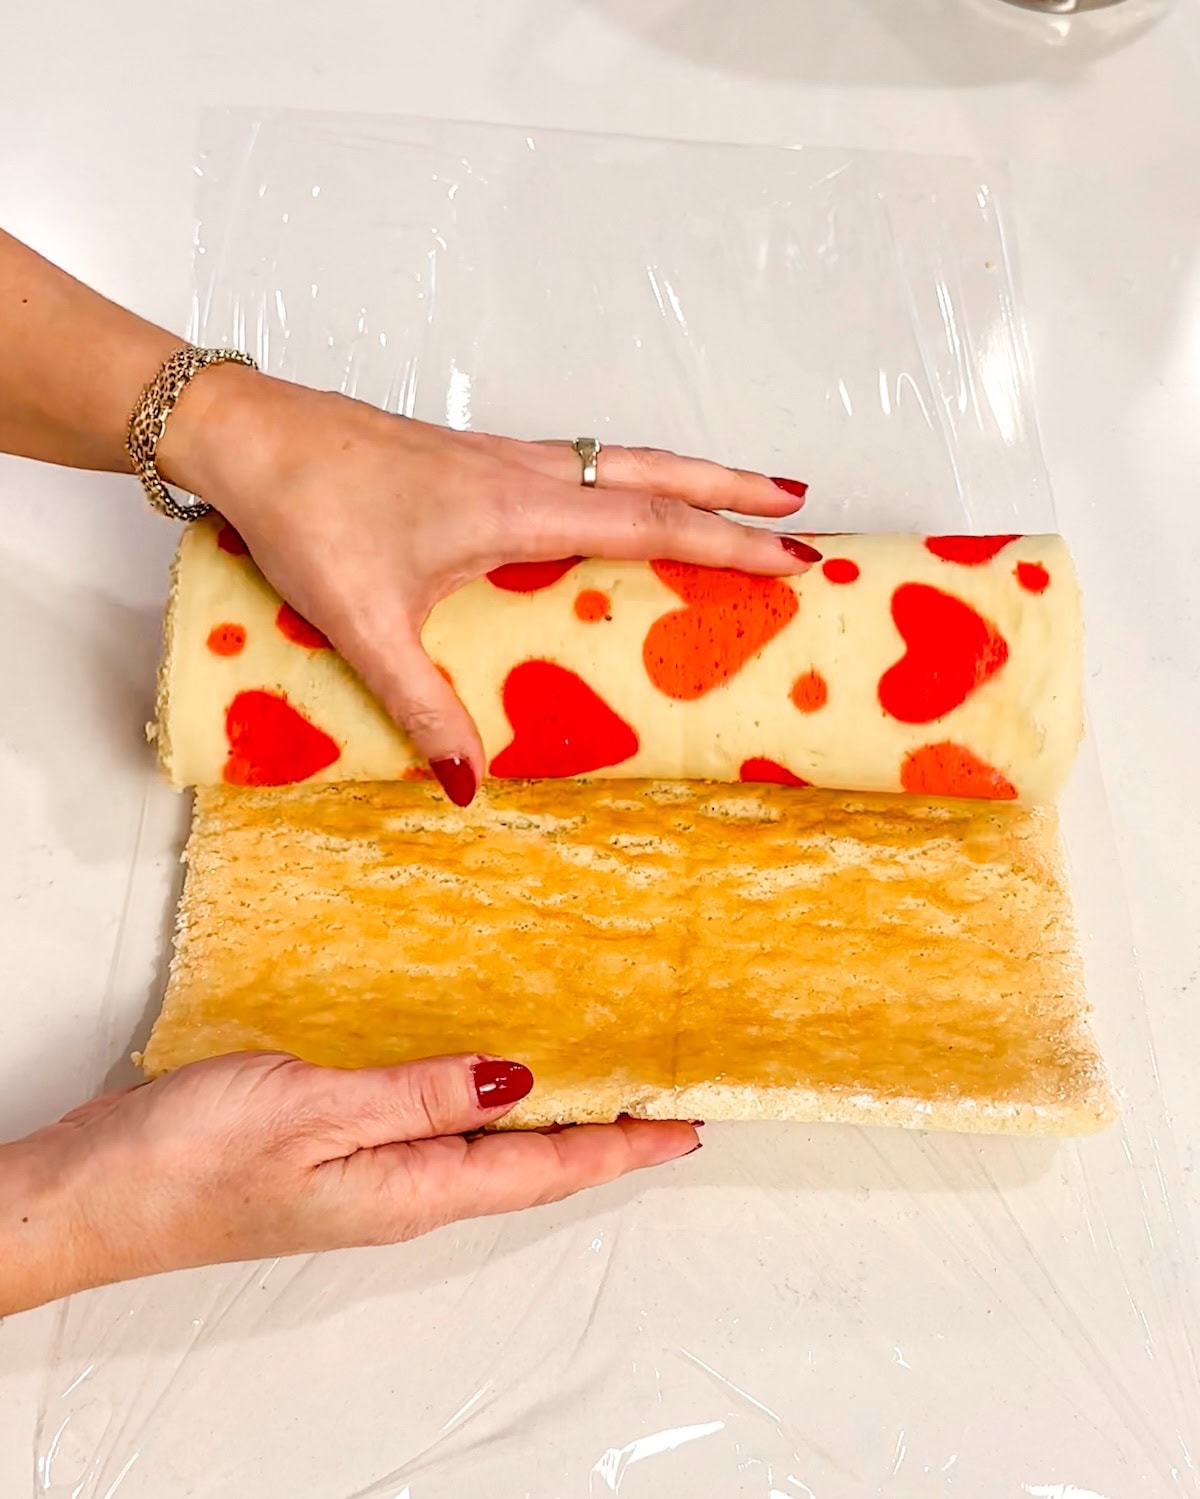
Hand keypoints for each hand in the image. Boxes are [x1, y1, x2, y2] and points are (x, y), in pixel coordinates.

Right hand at [0, 1052, 697, 1314]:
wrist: (92, 1196)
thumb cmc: (189, 1161)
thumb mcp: (315, 1113)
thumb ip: (419, 1097)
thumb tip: (518, 1078)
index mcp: (412, 1189)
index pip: (545, 1166)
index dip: (621, 1145)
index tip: (687, 1123)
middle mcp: (405, 1190)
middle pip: (529, 1163)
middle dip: (604, 1135)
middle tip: (664, 1097)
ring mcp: (371, 1175)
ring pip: (487, 1145)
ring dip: (549, 1116)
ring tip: (602, 1081)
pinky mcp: (337, 1153)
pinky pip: (437, 1128)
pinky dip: (483, 1099)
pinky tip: (486, 1072)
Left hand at [161, 366, 817, 802]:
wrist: (247, 435)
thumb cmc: (305, 512)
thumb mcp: (365, 621)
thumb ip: (422, 704)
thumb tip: (470, 783)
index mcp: (515, 508)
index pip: (648, 522)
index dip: (726, 542)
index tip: (791, 554)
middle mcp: (522, 473)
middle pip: (653, 471)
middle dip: (731, 489)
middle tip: (797, 503)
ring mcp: (498, 459)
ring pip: (618, 459)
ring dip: (685, 476)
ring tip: (733, 496)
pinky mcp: (471, 459)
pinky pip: (574, 465)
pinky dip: (624, 478)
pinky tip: (615, 502)